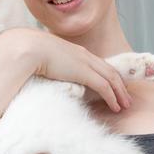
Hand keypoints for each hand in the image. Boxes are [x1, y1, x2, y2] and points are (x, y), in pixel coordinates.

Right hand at [0, 28, 130, 111]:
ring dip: (120, 93)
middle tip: (126, 97)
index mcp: (76, 51)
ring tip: (125, 105)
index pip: (98, 63)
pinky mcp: (84, 72)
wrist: (26, 47)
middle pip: (109, 70)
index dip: (108, 75)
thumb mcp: (43, 57)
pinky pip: (104, 87)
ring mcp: (85, 63)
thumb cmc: (28, 53)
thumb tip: (46, 74)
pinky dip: (112, 97)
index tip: (114, 85)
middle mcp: (84, 55)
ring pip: (111, 79)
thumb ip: (50, 65)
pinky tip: (115, 106)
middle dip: (120, 85)